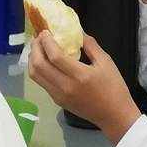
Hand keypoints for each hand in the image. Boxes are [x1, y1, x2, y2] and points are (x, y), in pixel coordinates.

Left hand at [27, 31, 141, 141]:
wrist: (114, 116)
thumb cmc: (114, 88)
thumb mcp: (106, 62)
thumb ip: (90, 44)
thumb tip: (76, 30)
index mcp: (80, 75)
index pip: (54, 56)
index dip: (46, 42)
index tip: (45, 31)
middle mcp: (65, 86)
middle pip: (39, 65)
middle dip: (35, 48)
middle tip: (39, 38)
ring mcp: (59, 96)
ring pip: (35, 75)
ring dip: (33, 59)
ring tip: (39, 48)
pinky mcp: (57, 101)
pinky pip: (41, 83)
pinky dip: (38, 69)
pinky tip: (45, 61)